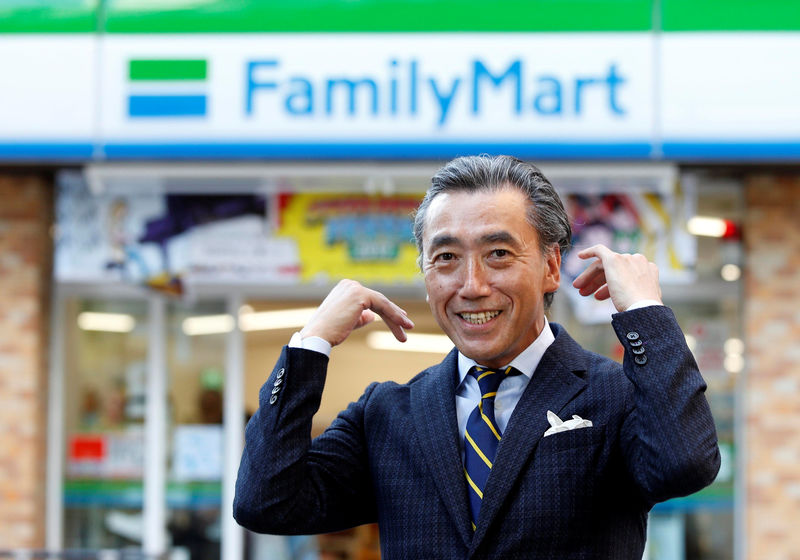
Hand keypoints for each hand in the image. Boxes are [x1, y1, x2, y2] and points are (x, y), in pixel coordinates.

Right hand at [299, 279, 414, 346]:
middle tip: (407, 325)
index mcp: (346, 289)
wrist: (318, 336)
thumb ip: (360, 316)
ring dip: (396, 317)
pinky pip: (383, 306)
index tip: (400, 318)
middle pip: (378, 300)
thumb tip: (372, 316)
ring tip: (407, 330)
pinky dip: (394, 315)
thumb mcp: (348, 321)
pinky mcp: (360, 295)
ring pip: (382, 303)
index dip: (387, 309)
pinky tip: (402, 325)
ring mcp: (355, 288)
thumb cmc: (330, 332)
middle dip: (394, 314)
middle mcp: (350, 285)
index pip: (371, 299)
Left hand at [571, 245, 661, 311]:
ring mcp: (627, 259)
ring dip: (590, 278)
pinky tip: (580, 256)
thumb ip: (634, 292)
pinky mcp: (614, 259)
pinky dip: (589, 251)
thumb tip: (623, 297)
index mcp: (648, 269)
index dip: (608, 287)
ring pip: (603, 265)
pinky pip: (599, 250)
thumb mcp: (640, 299)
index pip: (624, 275)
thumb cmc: (640, 309)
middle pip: (612, 270)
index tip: (598, 296)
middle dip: (597, 282)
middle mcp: (638, 261)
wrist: (642, 308)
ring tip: (581, 291)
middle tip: (584, 293)